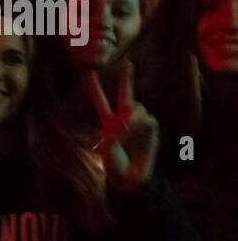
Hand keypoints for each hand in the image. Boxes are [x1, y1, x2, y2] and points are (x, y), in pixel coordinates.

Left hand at [83, 62, 158, 192]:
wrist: (130, 177)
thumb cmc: (115, 165)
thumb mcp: (108, 149)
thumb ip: (119, 131)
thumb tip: (133, 118)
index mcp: (108, 122)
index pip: (100, 101)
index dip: (94, 87)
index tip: (88, 72)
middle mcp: (123, 118)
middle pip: (126, 93)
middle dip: (127, 78)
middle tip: (128, 63)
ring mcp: (138, 122)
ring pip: (137, 108)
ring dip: (133, 118)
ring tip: (128, 131)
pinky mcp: (151, 128)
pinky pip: (148, 119)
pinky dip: (142, 126)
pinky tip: (140, 134)